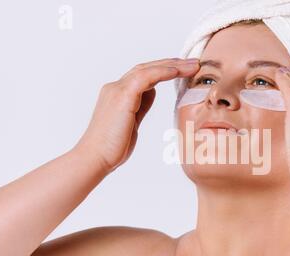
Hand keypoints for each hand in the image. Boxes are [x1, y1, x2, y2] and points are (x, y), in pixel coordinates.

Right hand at [74, 58, 199, 173]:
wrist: (95, 158)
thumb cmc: (112, 146)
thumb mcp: (132, 121)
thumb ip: (141, 105)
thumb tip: (152, 92)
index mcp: (118, 94)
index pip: (144, 75)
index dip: (164, 70)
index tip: (184, 70)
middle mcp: (116, 87)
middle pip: (147, 68)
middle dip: (172, 63)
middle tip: (193, 63)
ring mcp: (117, 89)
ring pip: (148, 69)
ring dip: (173, 65)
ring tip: (193, 65)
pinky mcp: (122, 95)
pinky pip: (146, 77)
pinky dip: (163, 72)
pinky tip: (178, 71)